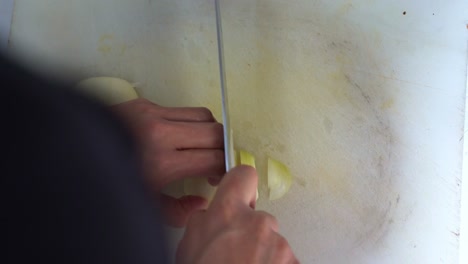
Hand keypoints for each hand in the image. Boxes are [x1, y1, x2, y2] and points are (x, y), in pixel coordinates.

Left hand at [111, 99, 224, 226]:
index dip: (225, 167)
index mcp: (162, 162)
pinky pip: (181, 109)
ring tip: (200, 145)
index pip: (214, 157)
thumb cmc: (108, 179)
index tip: (220, 174)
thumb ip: (178, 210)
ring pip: (203, 114)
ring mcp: (153, 114)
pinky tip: (178, 136)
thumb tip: (200, 202)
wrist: (72, 152)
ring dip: (209, 130)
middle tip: (215, 159)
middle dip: (222, 146)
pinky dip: (188, 122)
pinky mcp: (145, 103)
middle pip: (215, 131)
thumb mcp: (143, 205)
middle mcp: (161, 133)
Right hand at [177, 166, 298, 263]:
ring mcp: (280, 246)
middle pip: (259, 218)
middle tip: (236, 257)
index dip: (240, 184)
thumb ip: (204, 222)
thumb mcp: (188, 248)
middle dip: (250, 233)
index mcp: (227, 213)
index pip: (243, 175)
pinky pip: (285, 260)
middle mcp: (259, 223)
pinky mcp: (295, 263)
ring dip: (263, 255)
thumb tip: (213, 214)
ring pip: (273, 242)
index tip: (241, 191)